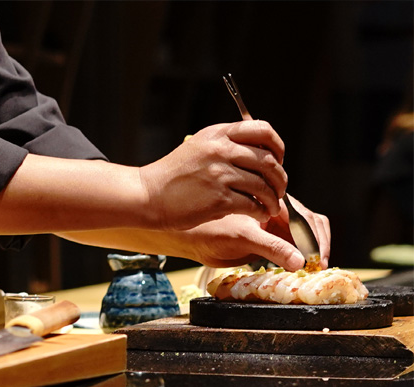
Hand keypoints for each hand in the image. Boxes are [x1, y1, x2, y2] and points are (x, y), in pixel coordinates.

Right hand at [139, 121, 286, 230]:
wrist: (148, 196)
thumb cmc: (173, 176)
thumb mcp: (198, 147)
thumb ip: (226, 145)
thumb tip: (261, 155)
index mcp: (218, 134)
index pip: (263, 130)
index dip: (277, 146)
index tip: (277, 160)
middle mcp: (220, 151)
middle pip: (269, 161)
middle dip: (279, 179)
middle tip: (278, 190)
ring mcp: (220, 175)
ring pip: (264, 186)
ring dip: (272, 199)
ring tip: (269, 207)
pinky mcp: (218, 200)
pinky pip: (252, 205)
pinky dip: (260, 212)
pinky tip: (258, 214)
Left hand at [179, 200, 330, 271]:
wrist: (190, 240)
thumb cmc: (209, 230)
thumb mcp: (243, 237)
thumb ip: (271, 247)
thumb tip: (300, 262)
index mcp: (273, 202)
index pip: (307, 219)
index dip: (316, 240)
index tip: (317, 261)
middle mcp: (277, 213)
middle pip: (311, 227)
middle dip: (317, 247)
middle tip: (316, 269)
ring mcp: (274, 228)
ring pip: (303, 239)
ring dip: (308, 254)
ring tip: (308, 272)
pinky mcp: (268, 242)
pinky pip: (290, 250)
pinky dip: (296, 260)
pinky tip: (296, 271)